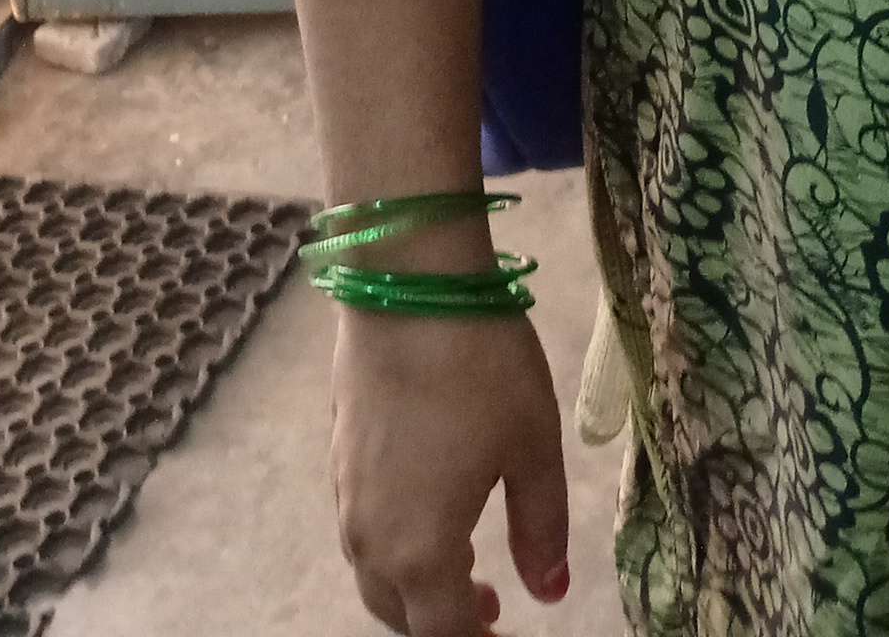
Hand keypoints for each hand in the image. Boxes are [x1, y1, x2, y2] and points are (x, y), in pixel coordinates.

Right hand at [331, 308, 568, 632]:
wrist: (406, 285)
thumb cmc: (481, 366)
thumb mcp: (532, 446)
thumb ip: (540, 528)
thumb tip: (550, 593)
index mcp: (420, 551)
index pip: (444, 633)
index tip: (507, 632)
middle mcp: (370, 539)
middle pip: (400, 612)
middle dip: (443, 621)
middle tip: (491, 608)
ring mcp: (346, 498)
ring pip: (377, 574)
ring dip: (417, 584)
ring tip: (467, 564)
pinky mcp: (338, 458)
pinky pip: (365, 531)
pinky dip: (397, 545)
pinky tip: (431, 508)